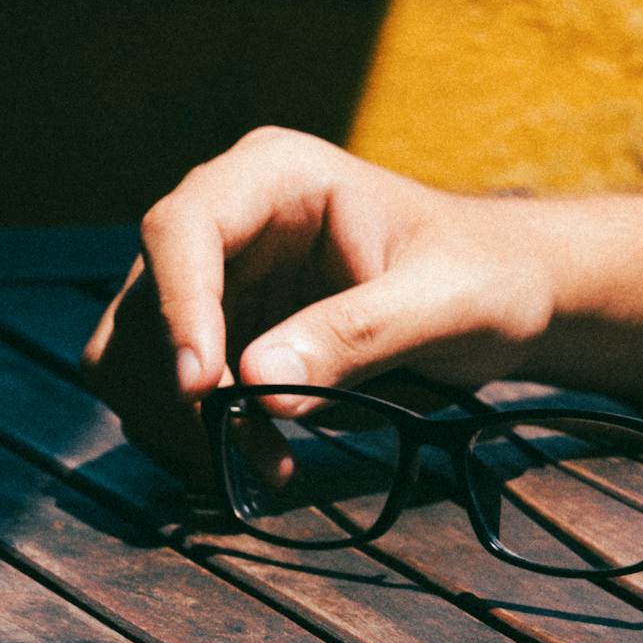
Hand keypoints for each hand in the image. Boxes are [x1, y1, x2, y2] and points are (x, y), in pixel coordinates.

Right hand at [82, 127, 554, 485]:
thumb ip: (360, 334)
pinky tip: (263, 462)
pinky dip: (196, 437)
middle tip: (241, 455)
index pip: (183, 228)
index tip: (203, 387)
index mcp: (277, 176)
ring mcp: (217, 281)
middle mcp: (229, 221)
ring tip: (265, 467)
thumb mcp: (447, 302)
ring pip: (136, 357)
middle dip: (180, 388)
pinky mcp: (222, 338)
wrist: (507, 298)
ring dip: (180, 424)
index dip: (177, 307)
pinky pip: (168, 395)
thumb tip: (257, 379)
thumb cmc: (489, 276)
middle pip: (143, 303)